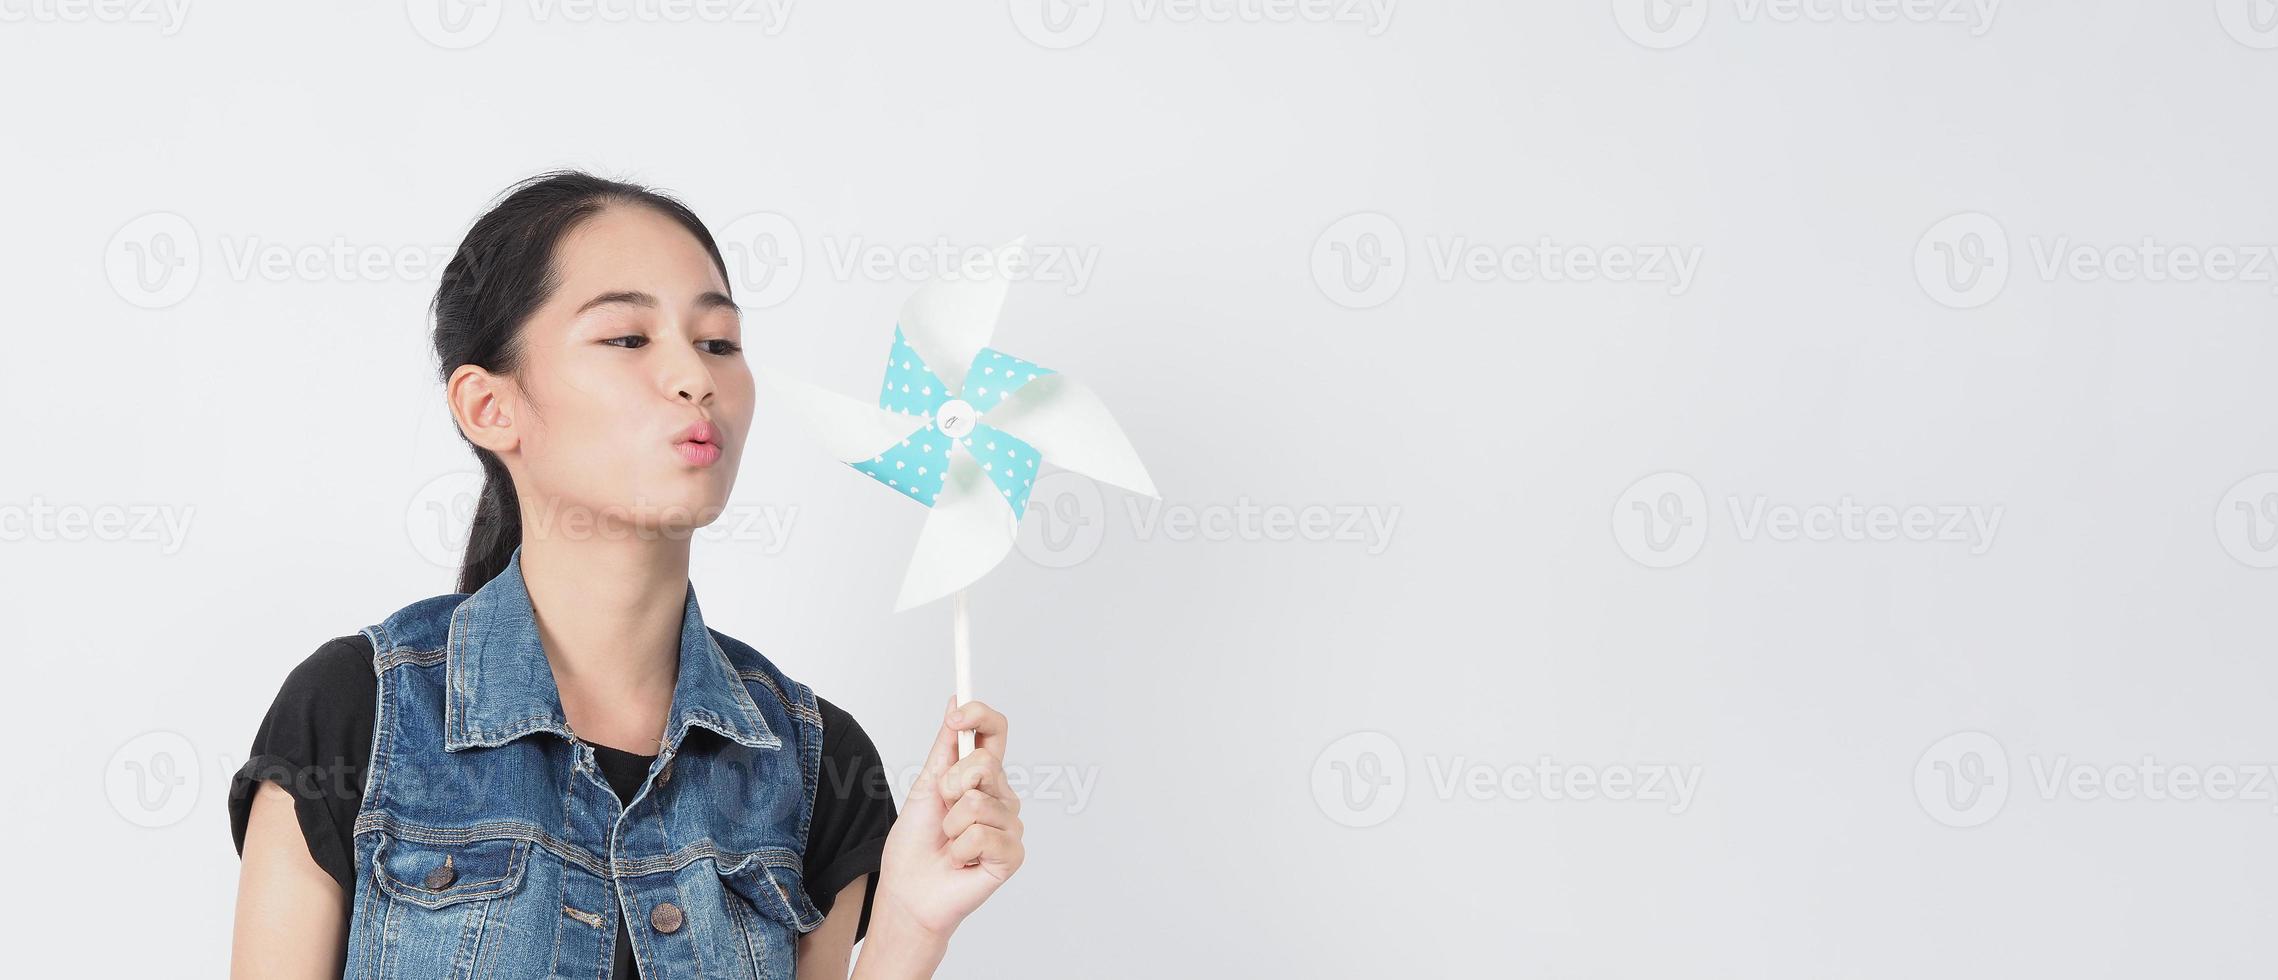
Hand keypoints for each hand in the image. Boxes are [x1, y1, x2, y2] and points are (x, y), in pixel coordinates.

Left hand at [872, 697, 1024, 942]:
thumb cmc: (916, 843)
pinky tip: (961, 861)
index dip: (980, 715)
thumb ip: (945, 745)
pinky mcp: (1011, 854)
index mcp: (982, 777)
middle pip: (986, 764)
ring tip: (949, 842)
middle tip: (942, 810)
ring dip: (951, 825)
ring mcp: (1009, 826)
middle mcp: (1001, 797)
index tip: (956, 714)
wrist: (908, 890)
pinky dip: (960, 850)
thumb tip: (956, 700)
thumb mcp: (926, 785)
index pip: (995, 732)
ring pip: (978, 803)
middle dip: (950, 785)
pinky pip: (982, 836)